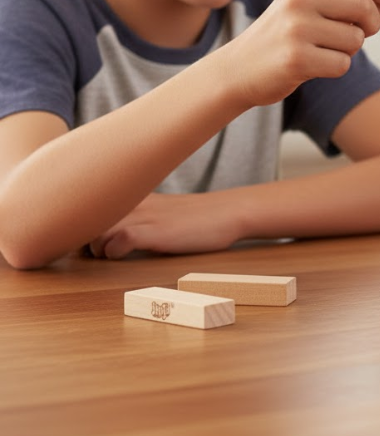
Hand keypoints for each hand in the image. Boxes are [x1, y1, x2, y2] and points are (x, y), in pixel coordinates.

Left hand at [88, 192, 242, 258]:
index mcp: (133, 196)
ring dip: (96, 248)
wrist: (227, 212)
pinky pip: (119, 240)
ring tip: (110, 255)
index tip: (84, 240)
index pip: (90, 205)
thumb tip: (108, 237)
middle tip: (94, 252)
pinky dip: (114, 251)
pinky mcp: (154, 232)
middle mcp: (134, 202)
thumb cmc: (194, 218)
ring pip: (97, 230)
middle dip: (80, 239)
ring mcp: (144, 216)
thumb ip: (135, 217)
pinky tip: (124, 255)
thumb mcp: (160, 212)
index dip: (80, 226)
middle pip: (86, 219)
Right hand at [223, 0, 379, 108]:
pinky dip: (335, 68)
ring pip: (356, 39)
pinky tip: (313, 65)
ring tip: (321, 49)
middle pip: (365, 6)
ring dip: (348, 49)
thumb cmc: (283, 36)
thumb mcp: (310, 7)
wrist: (238, 68)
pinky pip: (342, 64)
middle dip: (372, 24)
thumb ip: (350, 4)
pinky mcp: (296, 58)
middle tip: (359, 33)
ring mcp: (297, 28)